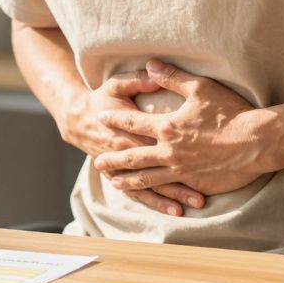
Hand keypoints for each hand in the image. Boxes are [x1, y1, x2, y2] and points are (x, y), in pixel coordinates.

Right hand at [59, 71, 206, 215]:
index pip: (155, 140)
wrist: (79, 118)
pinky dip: (156, 202)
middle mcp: (127, 151)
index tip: (200, 153)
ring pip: (151, 184)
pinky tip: (174, 210)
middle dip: (180, 180)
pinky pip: (139, 193)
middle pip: (157, 168)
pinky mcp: (121, 176)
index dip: (176, 147)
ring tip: (195, 203)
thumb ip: (137, 79)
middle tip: (204, 189)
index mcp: (129, 128)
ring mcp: (123, 167)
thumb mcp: (116, 85)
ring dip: (173, 195)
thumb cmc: (103, 99)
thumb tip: (156, 72)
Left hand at [92, 59, 270, 195]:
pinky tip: (149, 197)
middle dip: (112, 159)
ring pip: (147, 178)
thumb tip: (150, 64)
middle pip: (132, 157)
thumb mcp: (200, 88)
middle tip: (96, 162)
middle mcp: (169, 151)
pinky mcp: (195, 184)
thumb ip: (171, 77)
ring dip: (128, 181)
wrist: (258, 142)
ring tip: (114, 183)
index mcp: (167, 127)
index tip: (101, 118)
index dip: (115, 119)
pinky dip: (156, 195)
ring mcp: (181, 170)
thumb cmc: (230, 112)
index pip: (132, 123)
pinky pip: (170, 190)